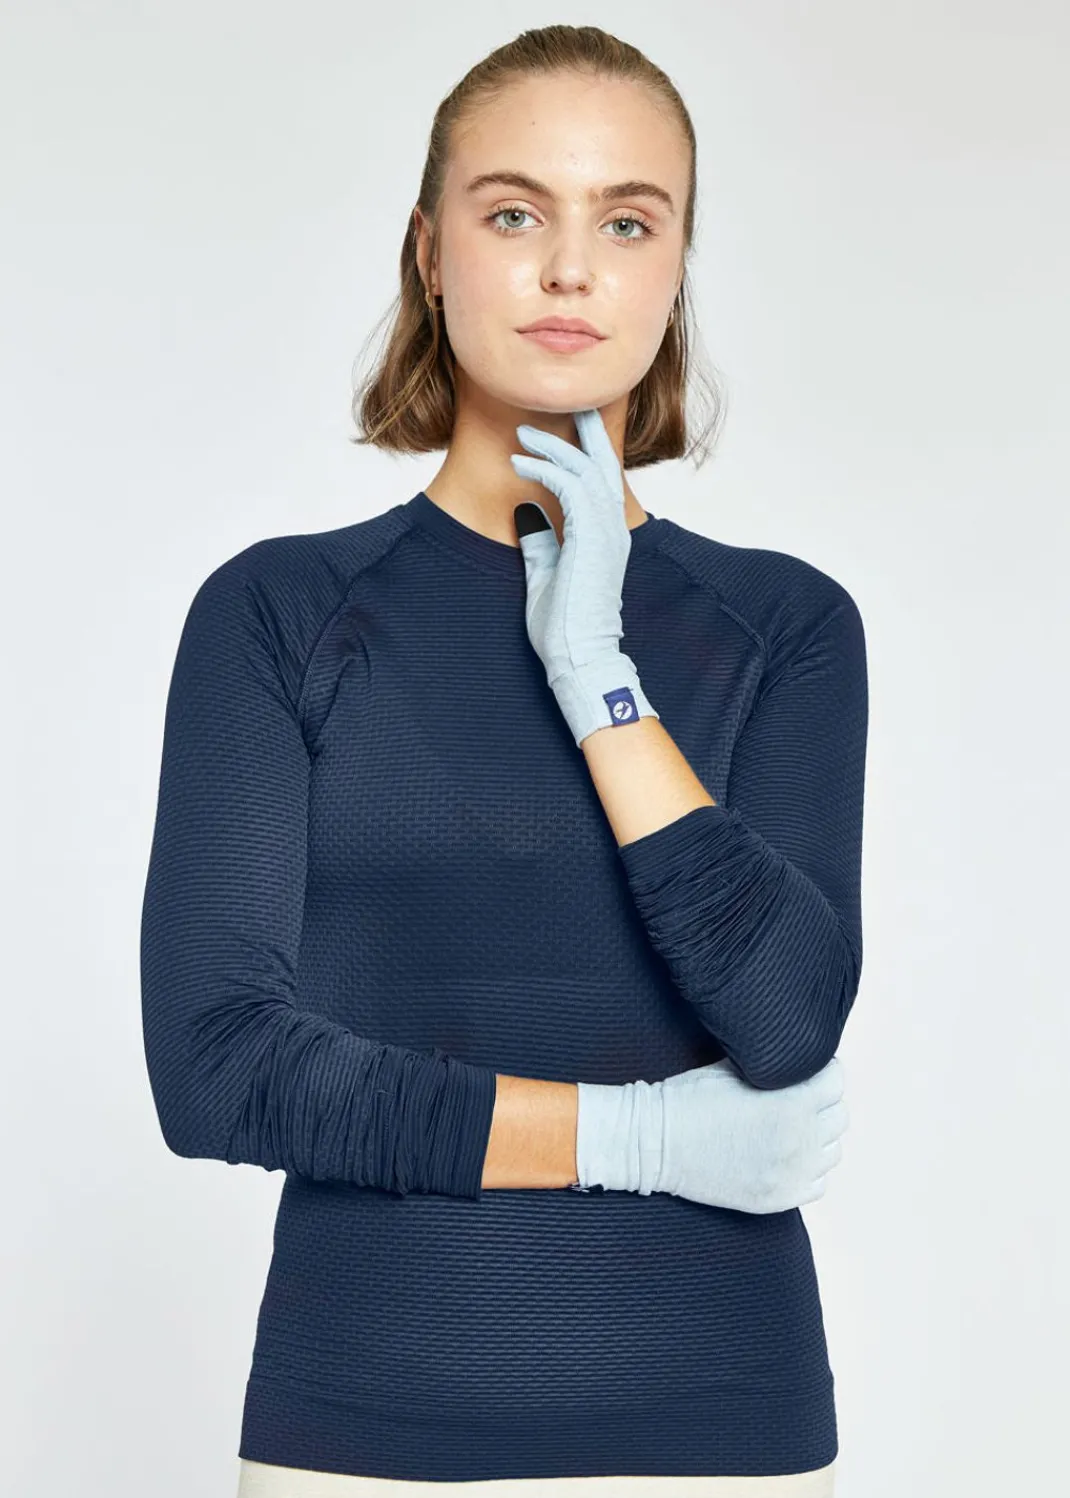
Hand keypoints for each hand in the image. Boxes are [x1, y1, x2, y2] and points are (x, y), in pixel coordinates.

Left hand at [510, 407, 659, 746]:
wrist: (580, 659)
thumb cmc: (565, 627)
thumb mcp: (545, 575)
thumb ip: (540, 542)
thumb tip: (525, 511)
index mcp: (606, 535)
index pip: (601, 479)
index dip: (587, 448)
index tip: (568, 425)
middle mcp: (613, 528)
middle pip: (604, 461)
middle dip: (585, 428)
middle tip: (565, 400)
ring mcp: (607, 531)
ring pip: (584, 468)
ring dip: (551, 447)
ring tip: (521, 436)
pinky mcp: (592, 537)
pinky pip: (570, 487)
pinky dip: (545, 470)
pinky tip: (520, 466)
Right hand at [574, 1055, 847, 1213]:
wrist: (655, 1145)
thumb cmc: (690, 1099)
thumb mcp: (733, 1068)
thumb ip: (774, 1067)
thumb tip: (796, 1058)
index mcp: (790, 1104)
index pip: (836, 1081)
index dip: (823, 1071)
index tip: (809, 1071)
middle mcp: (799, 1142)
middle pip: (839, 1116)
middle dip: (822, 1102)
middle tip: (799, 1097)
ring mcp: (791, 1174)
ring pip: (832, 1150)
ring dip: (817, 1136)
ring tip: (790, 1127)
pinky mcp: (780, 1199)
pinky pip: (819, 1182)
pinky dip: (808, 1168)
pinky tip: (784, 1155)